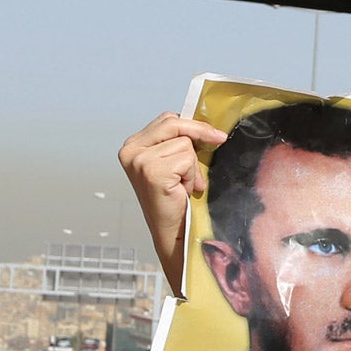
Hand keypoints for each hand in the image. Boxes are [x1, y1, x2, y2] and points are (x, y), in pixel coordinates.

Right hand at [118, 113, 226, 285]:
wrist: (172, 231)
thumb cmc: (174, 199)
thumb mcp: (174, 165)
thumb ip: (179, 144)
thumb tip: (208, 128)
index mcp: (133, 146)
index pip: (166, 120)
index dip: (191, 125)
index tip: (212, 133)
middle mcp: (131, 151)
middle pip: (174, 124)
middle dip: (199, 132)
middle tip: (219, 140)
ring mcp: (139, 160)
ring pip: (184, 144)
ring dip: (192, 166)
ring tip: (184, 184)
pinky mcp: (152, 172)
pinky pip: (187, 159)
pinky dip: (192, 175)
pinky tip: (183, 190)